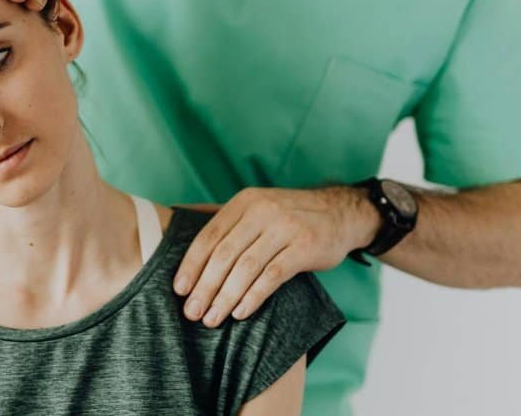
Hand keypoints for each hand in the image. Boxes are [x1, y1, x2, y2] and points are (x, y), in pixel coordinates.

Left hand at [173, 186, 379, 327]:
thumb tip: (178, 217)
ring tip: (212, 319)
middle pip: (224, 254)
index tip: (179, 290)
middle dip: (204, 287)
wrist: (342, 212)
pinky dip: (253, 296)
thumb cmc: (290, 216)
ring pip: (246, 268)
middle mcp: (262, 211)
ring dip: (225, 297)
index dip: (191, 265)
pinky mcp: (305, 246)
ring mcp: (285, 227)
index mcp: (244, 202)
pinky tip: (240, 312)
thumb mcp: (257, 205)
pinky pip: (272, 276)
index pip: (209, 236)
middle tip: (192, 312)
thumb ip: (224, 216)